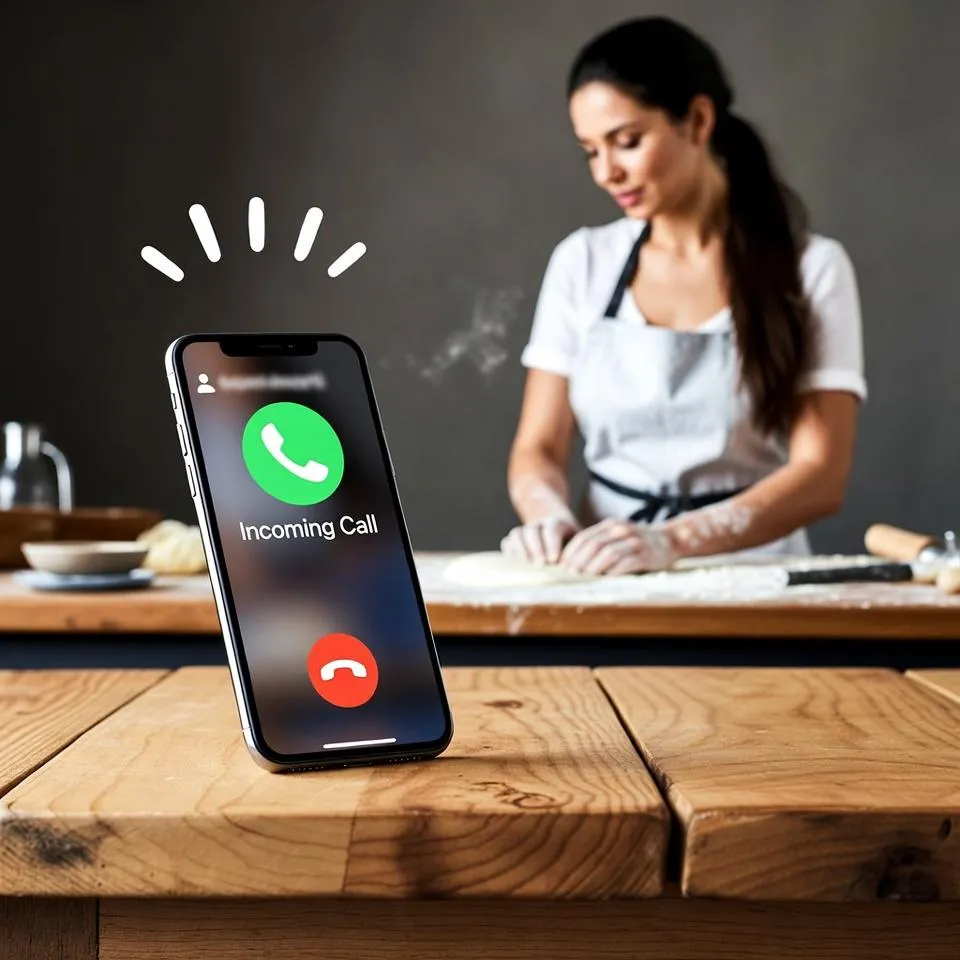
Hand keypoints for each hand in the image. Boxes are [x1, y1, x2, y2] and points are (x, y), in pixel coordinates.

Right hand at [501, 516, 581, 564]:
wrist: (555, 526)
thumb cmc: (572, 541)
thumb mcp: (579, 542)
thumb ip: (579, 552)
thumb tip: (580, 570)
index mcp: (557, 522)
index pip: (552, 528)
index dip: (552, 543)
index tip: (554, 559)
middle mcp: (538, 523)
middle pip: (532, 530)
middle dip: (536, 547)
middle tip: (541, 564)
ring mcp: (524, 530)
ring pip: (517, 534)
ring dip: (521, 550)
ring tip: (527, 565)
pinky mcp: (514, 539)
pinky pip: (507, 542)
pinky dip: (510, 553)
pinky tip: (516, 566)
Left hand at [559, 518, 678, 574]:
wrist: (669, 540)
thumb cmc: (637, 542)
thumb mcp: (617, 536)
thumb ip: (600, 543)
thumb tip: (574, 563)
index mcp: (610, 525)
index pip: (584, 537)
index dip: (571, 552)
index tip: (561, 566)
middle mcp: (621, 530)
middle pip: (593, 545)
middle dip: (578, 560)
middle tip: (569, 574)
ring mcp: (634, 542)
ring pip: (608, 553)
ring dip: (593, 567)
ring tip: (583, 578)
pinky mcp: (645, 555)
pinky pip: (626, 563)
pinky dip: (613, 572)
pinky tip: (604, 580)